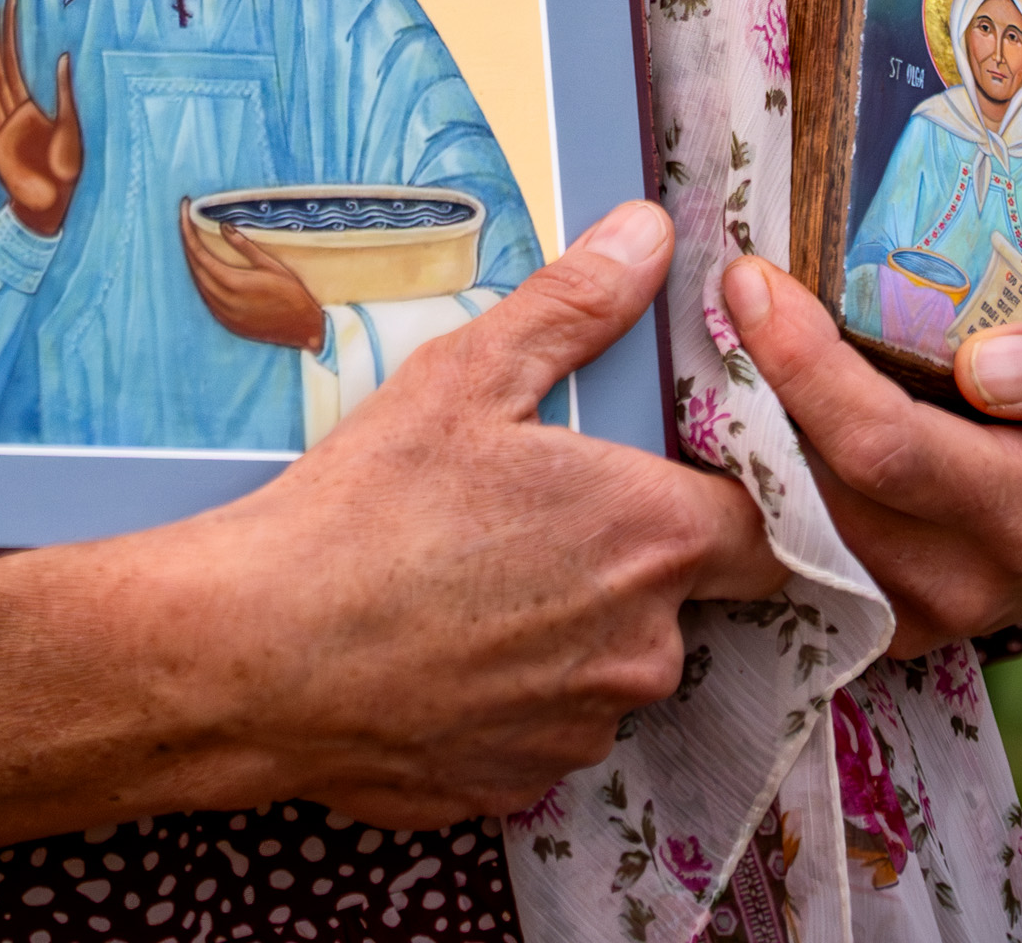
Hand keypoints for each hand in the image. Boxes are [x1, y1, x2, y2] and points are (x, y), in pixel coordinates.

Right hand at [0, 0, 83, 235]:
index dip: (11, 34)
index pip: (15, 63)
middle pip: (0, 63)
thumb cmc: (65, 168)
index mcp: (27, 107)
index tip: (10, 7)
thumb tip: (62, 57)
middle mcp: (10, 110)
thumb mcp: (70, 123)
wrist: (54, 201)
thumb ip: (64, 91)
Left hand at [180, 204, 325, 351]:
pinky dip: (201, 279)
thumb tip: (223, 227)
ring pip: (198, 284)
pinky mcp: (227, 323)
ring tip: (193, 240)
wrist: (303, 328)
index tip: (184, 209)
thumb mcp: (271, 266)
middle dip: (187, 242)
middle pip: (194, 267)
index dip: (187, 231)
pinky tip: (204, 269)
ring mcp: (223, 315)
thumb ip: (244, 247)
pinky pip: (206, 298)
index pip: (199, 254)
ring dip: (193, 261)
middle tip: (186, 220)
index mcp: (233, 284)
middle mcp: (223, 302)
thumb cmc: (292, 294)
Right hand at [184, 201, 774, 826]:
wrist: (256, 656)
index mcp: (651, 537)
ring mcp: (581, 730)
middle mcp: (642, 648)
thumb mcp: (468, 375)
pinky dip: (511, 690)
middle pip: (680, 597)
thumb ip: (578, 304)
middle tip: (532, 512)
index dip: (731, 498)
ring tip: (472, 575)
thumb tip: (651, 234)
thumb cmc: (364, 509)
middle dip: (624, 557)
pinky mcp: (520, 786)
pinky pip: (545, 725)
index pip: (765, 528)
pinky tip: (441, 644)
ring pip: (608, 664)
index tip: (680, 475)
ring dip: (568, 628)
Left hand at [721, 262, 1021, 653]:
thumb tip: (994, 368)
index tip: (756, 280)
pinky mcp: (887, 613)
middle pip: (820, 491)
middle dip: (758, 386)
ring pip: (796, 527)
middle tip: (727, 289)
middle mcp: (968, 580)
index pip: (887, 449)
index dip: (807, 366)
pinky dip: (764, 479)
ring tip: (730, 334)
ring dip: (750, 434)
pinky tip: (752, 403)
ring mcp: (921, 609)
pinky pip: (800, 549)